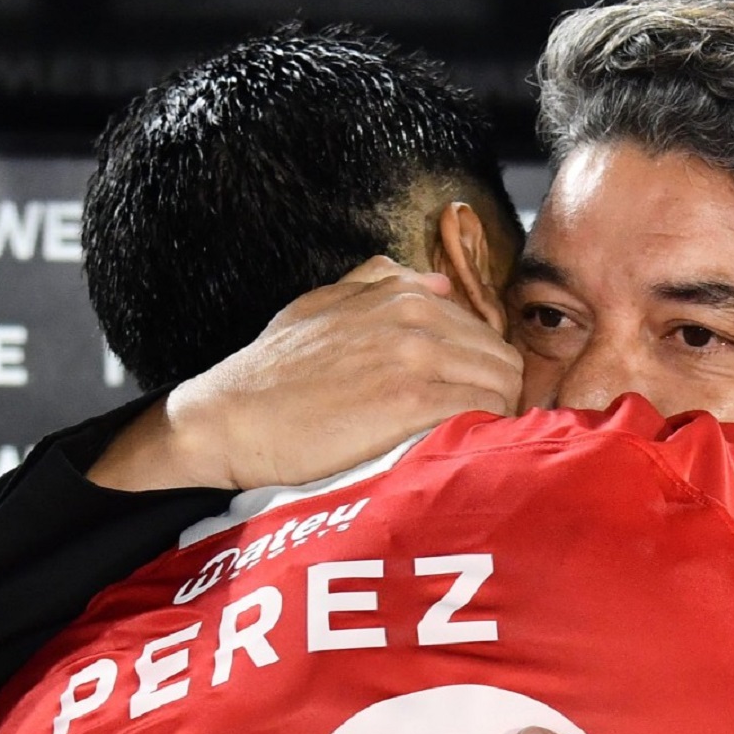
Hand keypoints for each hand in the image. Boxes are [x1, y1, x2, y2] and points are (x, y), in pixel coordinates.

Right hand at [88, 256, 521, 491]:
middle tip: (479, 434)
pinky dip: (482, 434)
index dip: (484, 373)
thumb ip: (375, 284)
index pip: (485, 332)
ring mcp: (416, 357)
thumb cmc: (271, 373)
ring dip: (497, 419)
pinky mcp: (411, 402)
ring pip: (501, 386)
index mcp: (400, 294)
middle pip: (503, 359)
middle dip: (501, 396)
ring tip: (472, 448)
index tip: (472, 404)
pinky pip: (481, 413)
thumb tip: (429, 279)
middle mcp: (416, 317)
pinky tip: (461, 453)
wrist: (231, 418)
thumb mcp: (319, 306)